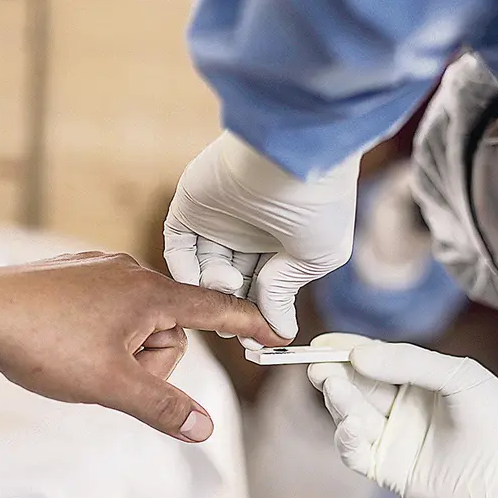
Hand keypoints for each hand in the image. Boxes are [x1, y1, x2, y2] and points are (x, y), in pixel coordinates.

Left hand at [0, 252, 287, 441]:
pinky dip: (101, 335)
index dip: (249, 325)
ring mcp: (99, 269)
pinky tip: (67, 343)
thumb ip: (162, 406)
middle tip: (108, 375)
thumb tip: (205, 428)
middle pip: (170, 328)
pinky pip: (109, 310)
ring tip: (80, 360)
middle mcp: (130, 272)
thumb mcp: (109, 384)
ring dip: (122, 351)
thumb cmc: (41, 342)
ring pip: (137, 322)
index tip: (276, 335)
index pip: (215, 308)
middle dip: (149, 361)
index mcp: (149, 294)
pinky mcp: (74, 274)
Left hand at [164, 131, 359, 344]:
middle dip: (231, 307)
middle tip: (234, 331)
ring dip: (212, 288)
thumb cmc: (317, 203)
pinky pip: (179, 248)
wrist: (290, 155)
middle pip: (231, 283)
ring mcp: (217, 218)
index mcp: (282, 239)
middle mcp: (249, 230)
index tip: (256, 342)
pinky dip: (186, 270)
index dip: (257, 313)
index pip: (263, 286)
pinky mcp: (190, 206)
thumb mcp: (313, 256)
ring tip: (229, 286)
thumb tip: (279, 331)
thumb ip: (285, 292)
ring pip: (204, 270)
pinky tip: (202, 281)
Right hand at [307, 333, 497, 497]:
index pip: (372, 359)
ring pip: (352, 417)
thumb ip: (409, 361)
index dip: (345, 350)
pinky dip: (347, 440)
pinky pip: (358, 454)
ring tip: (334, 386)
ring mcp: (394, 440)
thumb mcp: (457, 376)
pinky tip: (350, 427)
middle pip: (355, 386)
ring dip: (339, 402)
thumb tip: (357, 354)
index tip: (321, 343)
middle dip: (334, 374)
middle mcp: (401, 408)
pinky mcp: (391, 472)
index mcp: (417, 380)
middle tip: (317, 365)